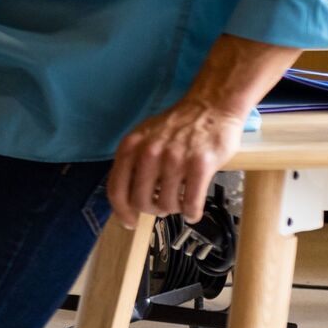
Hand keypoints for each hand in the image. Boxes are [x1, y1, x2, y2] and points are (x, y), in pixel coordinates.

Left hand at [106, 97, 245, 228]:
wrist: (211, 106)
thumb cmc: (177, 126)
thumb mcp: (144, 138)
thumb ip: (133, 163)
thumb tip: (127, 197)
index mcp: (130, 147)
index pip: (116, 189)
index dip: (121, 211)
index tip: (128, 222)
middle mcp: (149, 153)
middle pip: (140, 201)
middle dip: (151, 210)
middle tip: (162, 207)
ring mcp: (174, 159)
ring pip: (167, 204)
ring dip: (174, 209)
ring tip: (180, 202)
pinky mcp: (200, 165)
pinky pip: (192, 203)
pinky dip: (192, 213)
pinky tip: (193, 212)